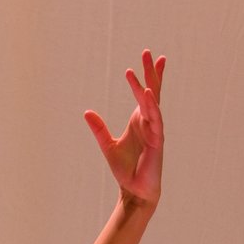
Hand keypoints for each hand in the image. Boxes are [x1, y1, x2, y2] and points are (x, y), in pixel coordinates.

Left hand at [85, 51, 165, 207]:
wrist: (135, 191)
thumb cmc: (125, 170)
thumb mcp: (108, 146)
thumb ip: (99, 129)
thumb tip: (86, 112)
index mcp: (139, 121)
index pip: (144, 94)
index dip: (146, 76)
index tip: (145, 58)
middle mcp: (148, 122)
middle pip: (152, 92)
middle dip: (151, 72)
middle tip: (149, 53)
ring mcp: (154, 130)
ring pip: (152, 102)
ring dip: (150, 84)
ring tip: (148, 66)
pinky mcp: (157, 140)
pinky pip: (155, 119)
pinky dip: (151, 106)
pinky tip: (147, 93)